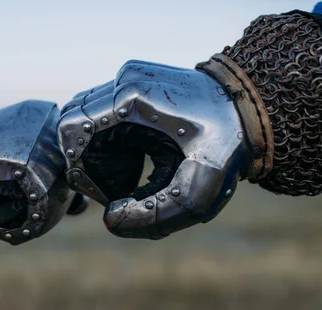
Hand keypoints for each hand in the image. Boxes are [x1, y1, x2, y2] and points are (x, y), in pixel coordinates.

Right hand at [58, 61, 250, 238]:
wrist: (249, 115)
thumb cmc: (224, 153)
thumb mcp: (195, 196)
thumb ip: (151, 217)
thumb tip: (110, 219)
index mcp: (132, 100)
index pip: (72, 129)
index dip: (79, 167)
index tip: (106, 191)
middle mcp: (125, 80)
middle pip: (75, 124)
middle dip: (88, 163)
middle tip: (120, 188)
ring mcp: (129, 77)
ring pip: (86, 119)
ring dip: (97, 153)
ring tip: (130, 174)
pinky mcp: (134, 82)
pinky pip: (102, 114)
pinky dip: (109, 142)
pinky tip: (136, 159)